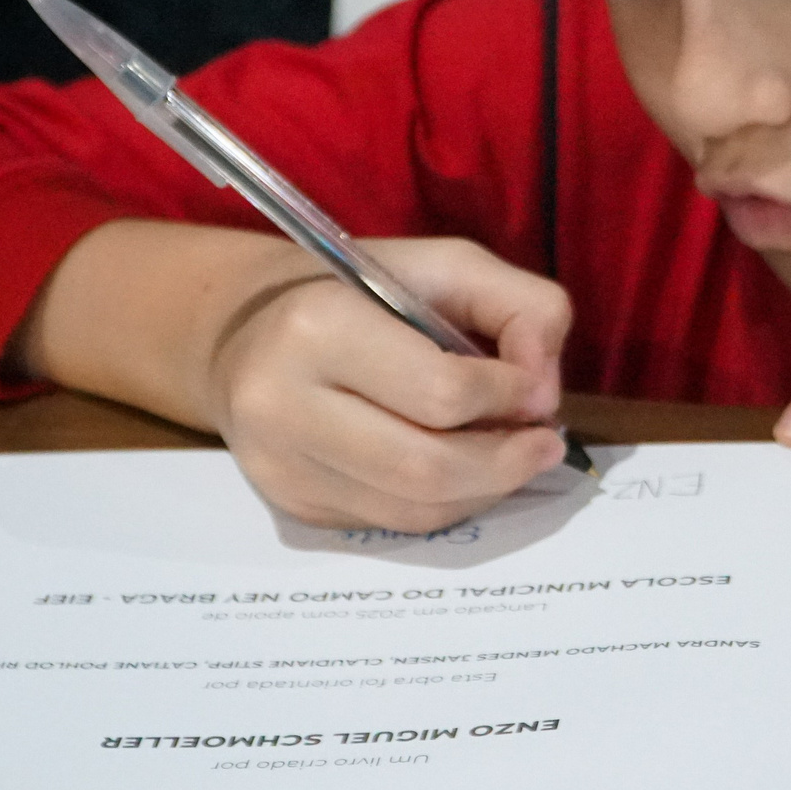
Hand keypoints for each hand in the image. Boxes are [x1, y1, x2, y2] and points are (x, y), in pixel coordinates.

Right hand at [208, 238, 574, 532]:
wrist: (244, 331)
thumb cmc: (357, 290)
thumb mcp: (446, 266)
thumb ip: (520, 306)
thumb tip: (544, 390)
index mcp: (318, 326)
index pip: (441, 393)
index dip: (510, 397)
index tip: (538, 390)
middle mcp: (284, 404)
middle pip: (428, 467)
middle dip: (508, 461)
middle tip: (545, 442)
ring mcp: (281, 466)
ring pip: (416, 510)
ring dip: (486, 489)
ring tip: (515, 456)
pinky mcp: (292, 506)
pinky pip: (393, 523)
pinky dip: (448, 503)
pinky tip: (466, 471)